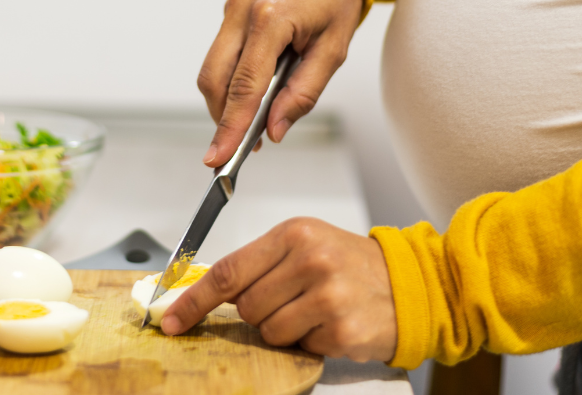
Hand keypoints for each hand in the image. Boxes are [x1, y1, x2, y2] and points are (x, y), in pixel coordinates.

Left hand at [160, 218, 396, 362]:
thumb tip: (204, 293)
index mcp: (294, 233)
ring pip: (269, 331)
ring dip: (284, 330)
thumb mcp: (304, 246)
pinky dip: (309, 342)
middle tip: (290, 300)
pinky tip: (330, 324)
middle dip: (260, 312)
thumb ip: (259, 264)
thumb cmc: (349, 264)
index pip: (229, 271)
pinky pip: (298, 348)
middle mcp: (310, 259)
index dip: (194, 300)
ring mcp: (327, 296)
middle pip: (247, 306)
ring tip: (313, 311)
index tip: (173, 319)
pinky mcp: (341, 330)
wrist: (409, 283)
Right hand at [198, 0, 364, 166]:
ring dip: (225, 103)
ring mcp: (231, 9)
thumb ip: (304, 93)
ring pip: (211, 70)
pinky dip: (229, 83)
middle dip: (222, 119)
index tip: (219, 156)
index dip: (231, 125)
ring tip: (250, 125)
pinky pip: (220, 56)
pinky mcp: (229, 12)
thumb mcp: (334, 50)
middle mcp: (243, 11)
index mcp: (272, 17)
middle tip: (234, 149)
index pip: (244, 84)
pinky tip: (250, 97)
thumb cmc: (335, 0)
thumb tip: (275, 129)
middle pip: (215, 79)